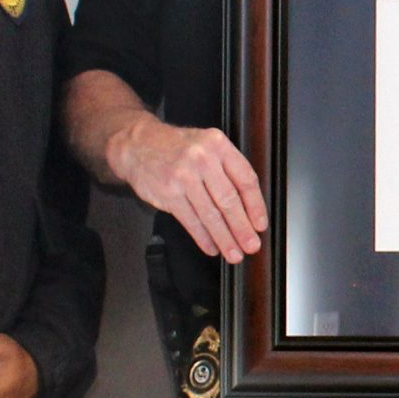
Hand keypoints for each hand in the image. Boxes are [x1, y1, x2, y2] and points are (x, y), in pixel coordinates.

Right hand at [109, 116, 266, 262]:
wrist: (138, 144)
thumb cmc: (178, 148)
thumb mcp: (207, 146)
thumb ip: (227, 169)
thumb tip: (249, 208)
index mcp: (218, 145)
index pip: (245, 179)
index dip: (256, 206)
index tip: (260, 224)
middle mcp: (202, 159)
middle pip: (228, 200)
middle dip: (242, 228)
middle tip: (251, 245)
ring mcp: (183, 177)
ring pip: (210, 214)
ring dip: (224, 238)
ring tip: (234, 253)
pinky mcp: (168, 193)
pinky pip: (191, 220)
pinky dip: (203, 238)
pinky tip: (211, 247)